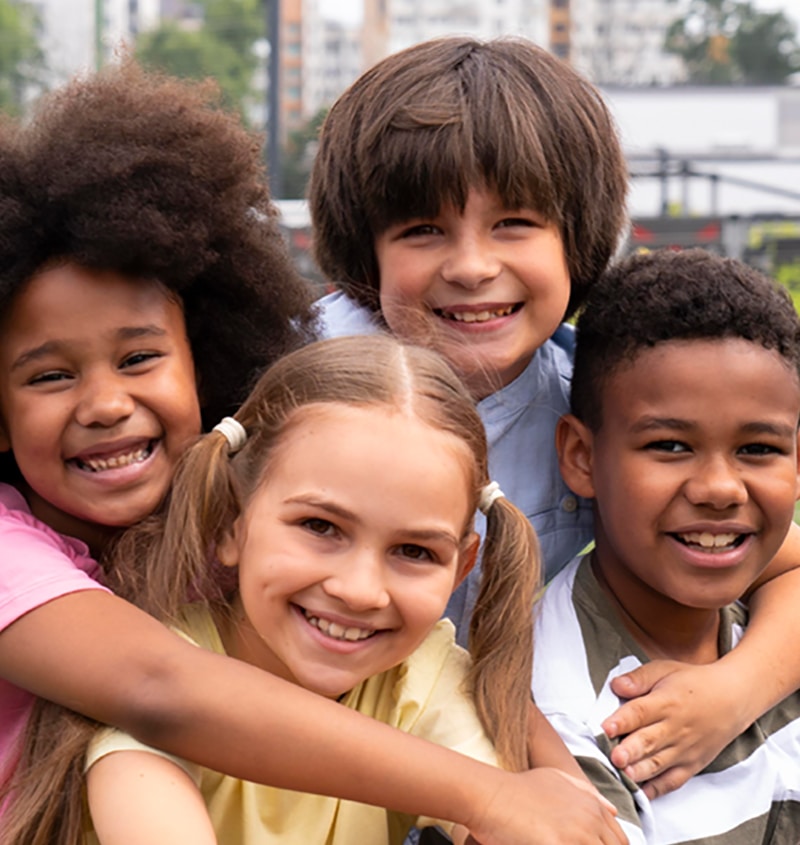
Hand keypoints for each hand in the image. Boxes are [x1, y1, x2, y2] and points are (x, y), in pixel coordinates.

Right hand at [464, 767, 626, 844]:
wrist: (491, 795)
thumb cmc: (519, 789)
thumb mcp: (556, 779)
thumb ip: (587, 794)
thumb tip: (613, 810)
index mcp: (592, 807)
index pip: (619, 842)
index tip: (583, 844)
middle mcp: (589, 821)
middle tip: (565, 843)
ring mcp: (576, 837)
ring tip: (556, 843)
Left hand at [603, 659, 749, 798]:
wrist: (731, 700)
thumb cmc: (693, 683)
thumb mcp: (664, 670)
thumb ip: (638, 679)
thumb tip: (616, 685)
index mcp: (666, 702)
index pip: (640, 712)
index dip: (622, 720)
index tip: (606, 728)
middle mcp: (674, 728)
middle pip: (649, 741)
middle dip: (630, 750)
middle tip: (614, 758)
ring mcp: (684, 749)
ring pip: (659, 763)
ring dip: (640, 771)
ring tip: (624, 775)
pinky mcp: (691, 765)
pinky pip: (674, 780)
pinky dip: (658, 789)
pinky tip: (642, 793)